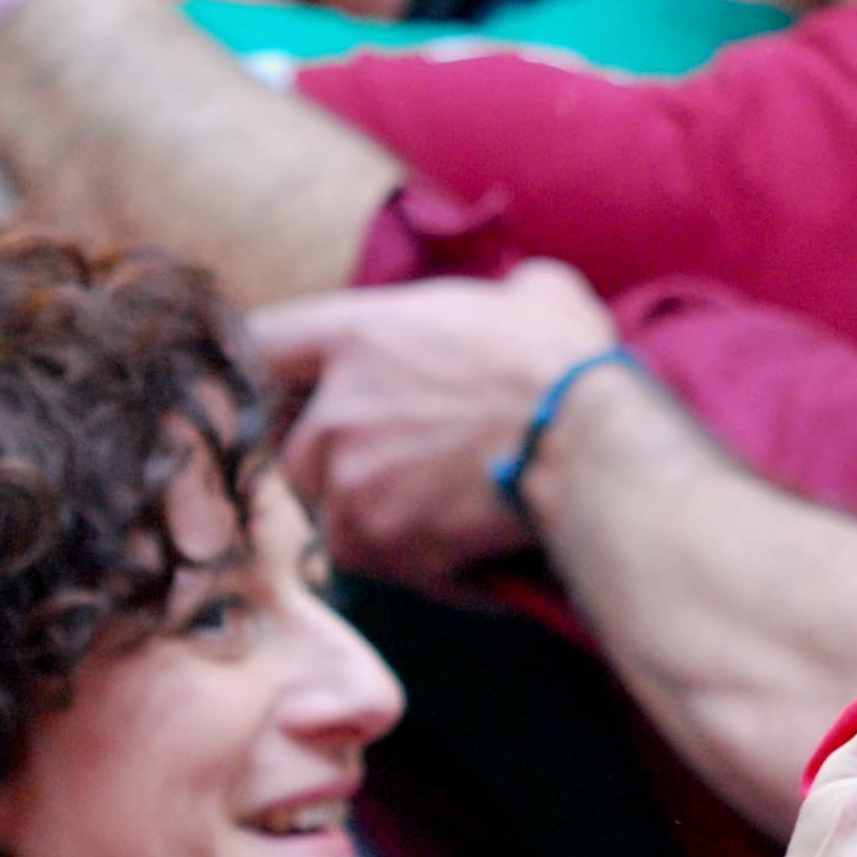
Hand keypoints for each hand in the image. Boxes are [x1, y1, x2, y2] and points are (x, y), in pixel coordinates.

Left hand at [251, 261, 619, 586]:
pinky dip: (414, 563)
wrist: (590, 445)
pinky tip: (464, 557)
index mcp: (360, 335)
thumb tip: (513, 302)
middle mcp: (336, 409)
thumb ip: (494, 298)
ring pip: (332, 509)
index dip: (275, 368)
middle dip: (340, 459)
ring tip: (440, 517)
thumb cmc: (567, 361)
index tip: (296, 387)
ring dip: (374, 514)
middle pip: (297, 446)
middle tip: (403, 465)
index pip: (265, 341)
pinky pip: (373, 561)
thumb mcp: (536, 292)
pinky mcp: (377, 541)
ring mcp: (350, 481)